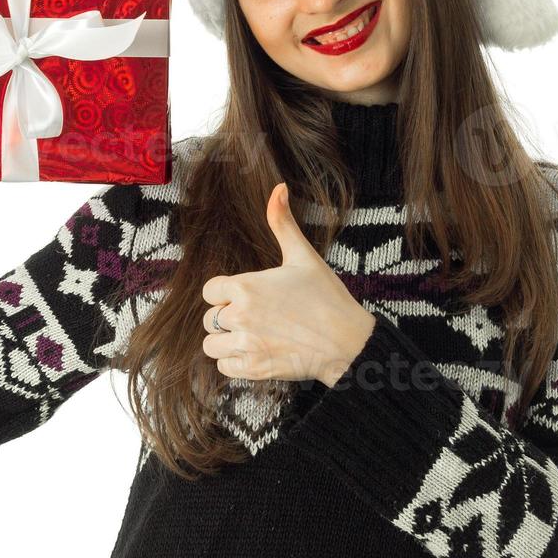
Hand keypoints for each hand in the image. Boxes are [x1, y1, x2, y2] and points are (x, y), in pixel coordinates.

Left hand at [201, 183, 376, 386]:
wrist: (347, 341)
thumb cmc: (327, 298)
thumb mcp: (303, 256)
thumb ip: (282, 223)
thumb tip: (279, 188)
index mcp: (245, 286)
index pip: (210, 291)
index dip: (225, 293)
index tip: (246, 297)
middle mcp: (240, 316)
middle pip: (209, 318)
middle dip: (226, 317)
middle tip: (256, 317)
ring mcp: (245, 345)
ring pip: (211, 345)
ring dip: (226, 341)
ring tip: (252, 336)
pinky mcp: (253, 369)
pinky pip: (223, 367)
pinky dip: (234, 362)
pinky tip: (256, 352)